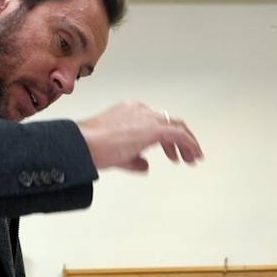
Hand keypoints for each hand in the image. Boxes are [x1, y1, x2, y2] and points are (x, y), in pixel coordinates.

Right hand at [77, 102, 201, 171]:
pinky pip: (179, 134)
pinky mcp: (153, 128)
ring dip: (187, 143)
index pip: (155, 121)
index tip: (171, 152)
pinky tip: (192, 155)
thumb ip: (134, 159)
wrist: (83, 144)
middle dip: (180, 140)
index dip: (166, 139)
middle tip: (186, 155)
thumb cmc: (91, 147)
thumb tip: (145, 165)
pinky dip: (189, 144)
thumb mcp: (117, 155)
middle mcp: (140, 111)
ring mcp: (147, 117)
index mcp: (130, 111)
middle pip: (169, 121)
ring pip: (177, 126)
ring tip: (192, 157)